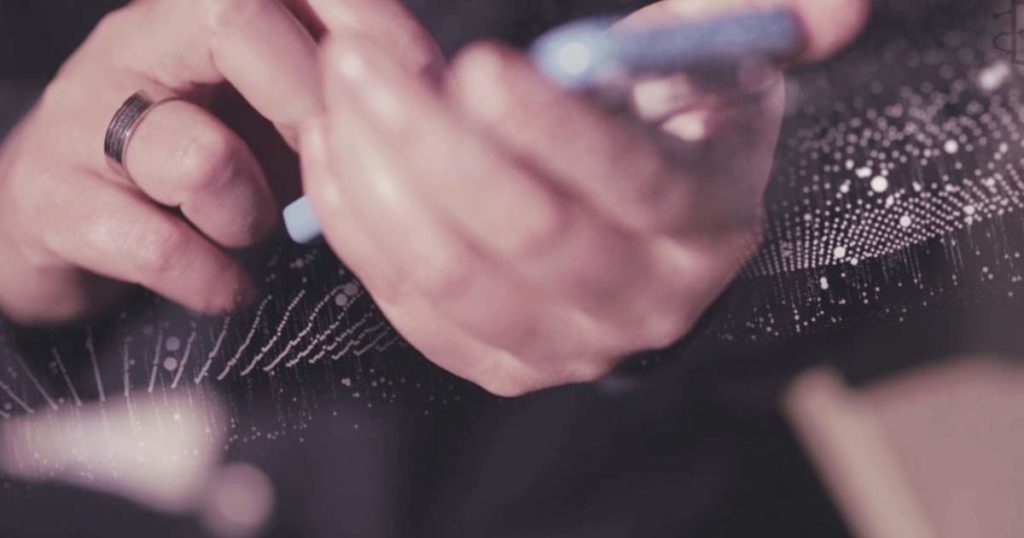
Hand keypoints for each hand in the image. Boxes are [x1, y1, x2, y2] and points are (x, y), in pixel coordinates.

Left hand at [302, 0, 868, 395]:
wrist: (642, 229)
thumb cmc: (667, 125)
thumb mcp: (716, 61)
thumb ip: (750, 17)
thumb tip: (833, 6)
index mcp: (705, 219)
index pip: (633, 183)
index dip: (554, 131)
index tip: (478, 69)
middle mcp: (641, 299)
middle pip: (526, 235)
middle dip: (430, 142)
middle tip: (364, 59)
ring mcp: (564, 343)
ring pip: (454, 274)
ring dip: (378, 178)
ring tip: (339, 90)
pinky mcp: (497, 361)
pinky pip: (412, 305)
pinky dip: (359, 227)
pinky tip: (334, 152)